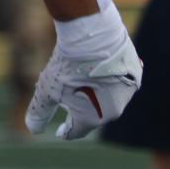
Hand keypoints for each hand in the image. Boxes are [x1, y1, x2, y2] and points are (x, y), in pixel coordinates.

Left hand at [25, 36, 142, 139]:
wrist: (94, 36)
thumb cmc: (68, 65)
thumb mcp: (47, 89)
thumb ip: (40, 111)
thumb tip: (34, 129)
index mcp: (92, 118)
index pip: (77, 131)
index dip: (67, 131)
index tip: (61, 132)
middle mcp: (114, 111)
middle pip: (94, 115)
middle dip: (81, 112)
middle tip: (69, 105)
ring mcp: (127, 94)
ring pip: (108, 98)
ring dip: (96, 94)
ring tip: (83, 83)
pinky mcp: (136, 76)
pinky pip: (120, 82)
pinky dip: (109, 80)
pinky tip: (100, 72)